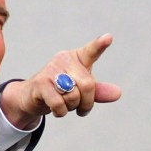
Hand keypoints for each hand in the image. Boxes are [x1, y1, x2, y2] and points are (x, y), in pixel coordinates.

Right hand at [0, 34, 120, 128]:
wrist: (32, 98)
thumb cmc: (61, 91)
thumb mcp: (81, 91)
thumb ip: (98, 91)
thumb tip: (118, 93)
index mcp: (77, 58)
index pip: (91, 51)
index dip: (100, 45)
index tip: (109, 38)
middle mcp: (64, 60)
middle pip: (87, 85)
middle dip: (86, 103)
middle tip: (81, 109)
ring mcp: (51, 70)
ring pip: (73, 97)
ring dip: (71, 108)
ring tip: (63, 105)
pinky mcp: (40, 83)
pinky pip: (59, 104)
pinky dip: (60, 112)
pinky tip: (55, 110)